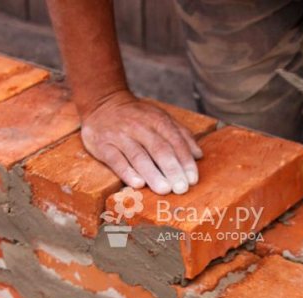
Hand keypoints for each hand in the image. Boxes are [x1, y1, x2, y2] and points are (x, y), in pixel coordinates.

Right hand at [80, 90, 202, 194]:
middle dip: (172, 169)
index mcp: (157, 120)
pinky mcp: (103, 145)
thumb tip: (199, 155)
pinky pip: (116, 160)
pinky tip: (137, 184)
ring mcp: (120, 136)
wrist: (103, 104)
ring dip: (152, 174)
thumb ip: (181, 135)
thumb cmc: (137, 117)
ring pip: (138, 156)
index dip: (185, 161)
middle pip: (159, 149)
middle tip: (181, 188)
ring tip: (164, 189)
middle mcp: (139, 127)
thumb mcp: (161, 118)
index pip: (175, 141)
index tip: (192, 179)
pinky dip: (127, 172)